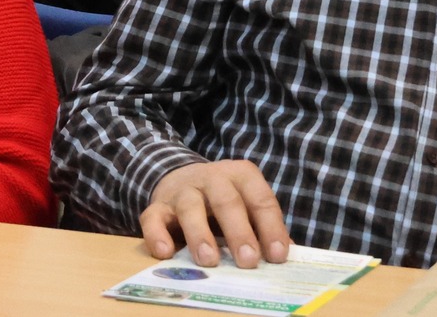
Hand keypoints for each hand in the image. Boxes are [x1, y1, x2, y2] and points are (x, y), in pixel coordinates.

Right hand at [142, 160, 290, 269]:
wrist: (181, 177)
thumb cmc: (223, 199)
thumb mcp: (247, 205)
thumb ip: (263, 226)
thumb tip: (283, 253)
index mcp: (240, 175)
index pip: (260, 199)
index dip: (270, 227)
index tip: (277, 256)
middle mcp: (211, 178)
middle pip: (226, 201)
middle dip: (239, 232)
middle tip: (248, 261)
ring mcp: (182, 190)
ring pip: (190, 207)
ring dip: (199, 234)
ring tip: (209, 260)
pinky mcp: (158, 205)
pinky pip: (153, 217)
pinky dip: (157, 235)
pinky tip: (165, 252)